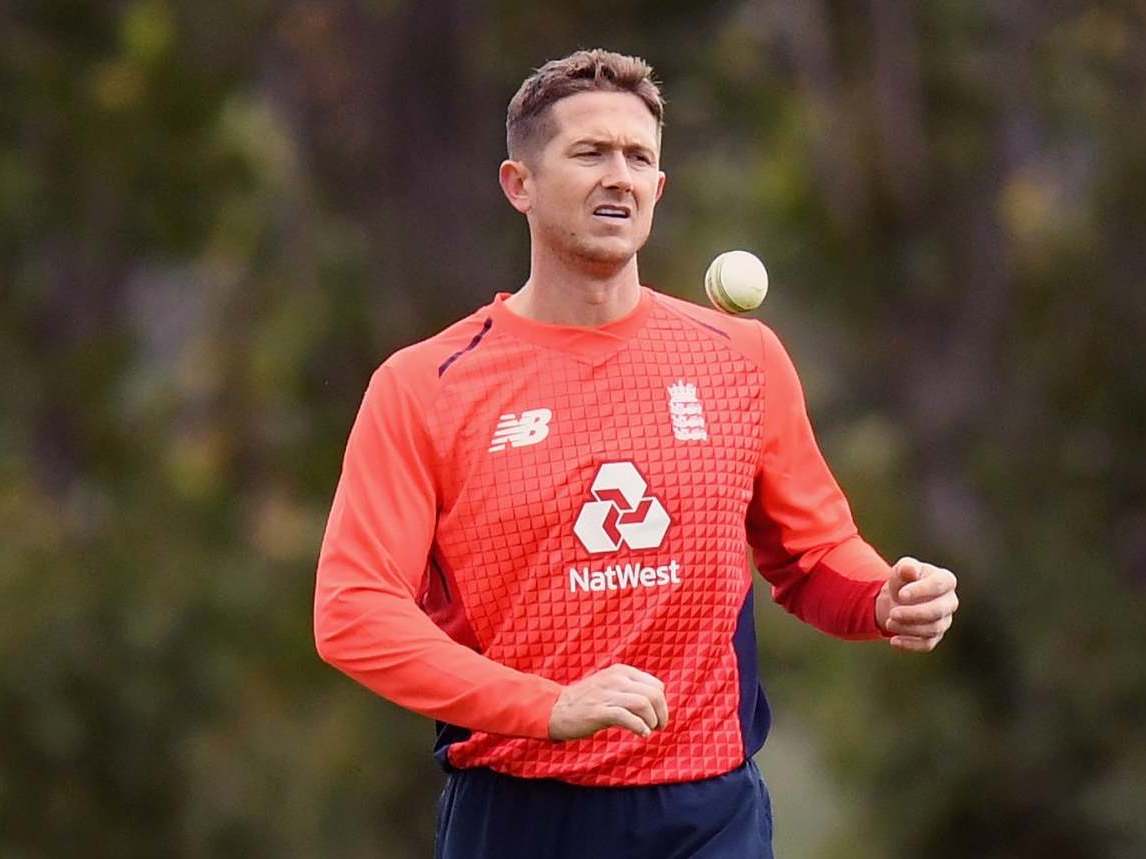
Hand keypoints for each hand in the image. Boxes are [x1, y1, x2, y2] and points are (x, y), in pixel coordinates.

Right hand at [548, 664, 668, 740]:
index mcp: (621, 671)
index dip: (662, 704)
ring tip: (649, 730)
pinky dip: (639, 727)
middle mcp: (615, 679)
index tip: (657, 716)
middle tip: (659, 727)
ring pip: (644, 704)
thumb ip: (631, 688)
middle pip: (653, 694)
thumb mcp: (610, 685)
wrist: (556, 709)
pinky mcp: (599, 711)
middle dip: (662, 714)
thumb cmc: (587, 700)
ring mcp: (606, 694)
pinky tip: (641, 734)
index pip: (656, 685)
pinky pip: (627, 717)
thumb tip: (658, 701)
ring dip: (652, 721)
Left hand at [875, 557, 958, 651]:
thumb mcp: (903, 569)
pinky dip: (910, 644)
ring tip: (889, 622)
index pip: (938, 585)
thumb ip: (906, 567)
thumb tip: (910, 570)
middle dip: (913, 614)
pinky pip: (927, 644)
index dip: (920, 591)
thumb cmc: (905, 580)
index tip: (900, 594)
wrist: (899, 597)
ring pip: (932, 629)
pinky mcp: (935, 636)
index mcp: (945, 580)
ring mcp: (944, 620)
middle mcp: (949, 601)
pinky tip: (894, 640)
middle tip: (892, 613)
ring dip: (908, 628)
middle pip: (937, 611)